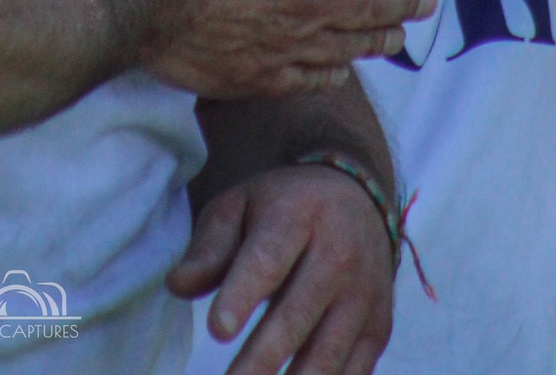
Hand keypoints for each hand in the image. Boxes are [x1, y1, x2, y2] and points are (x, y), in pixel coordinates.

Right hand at [95, 0, 436, 99]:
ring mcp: (288, 46)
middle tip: (427, 2)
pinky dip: (333, 75)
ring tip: (398, 39)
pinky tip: (339, 72)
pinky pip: (310, 79)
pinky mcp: (260, 76)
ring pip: (348, 46)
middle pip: (370, 6)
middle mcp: (311, 5)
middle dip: (403, 2)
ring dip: (378, 40)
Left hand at [170, 165, 392, 374]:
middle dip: (261, 359)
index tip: (217, 330)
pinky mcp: (379, 328)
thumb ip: (210, 247)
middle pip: (297, 315)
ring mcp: (363, 295)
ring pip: (327, 354)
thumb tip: (177, 286)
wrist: (358, 198)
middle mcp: (338, 255)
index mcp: (297, 215)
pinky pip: (354, 372)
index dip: (243, 294)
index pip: (268, 259)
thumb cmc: (283, 207)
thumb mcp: (241, 205)